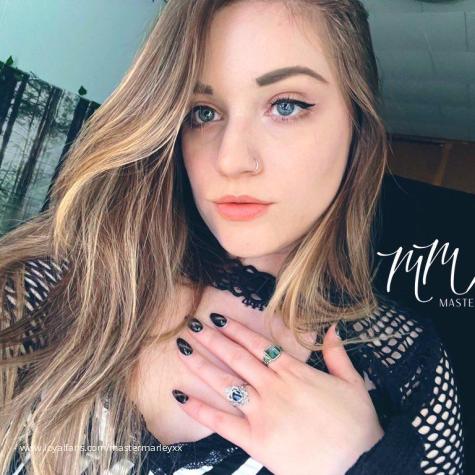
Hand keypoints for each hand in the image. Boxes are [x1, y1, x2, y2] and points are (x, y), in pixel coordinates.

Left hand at [172, 312, 383, 474]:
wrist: (358, 466)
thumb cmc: (356, 427)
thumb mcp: (353, 383)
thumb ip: (337, 353)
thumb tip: (332, 328)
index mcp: (294, 373)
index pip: (259, 345)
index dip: (236, 330)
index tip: (219, 319)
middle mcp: (273, 388)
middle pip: (237, 358)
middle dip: (213, 340)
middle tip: (194, 325)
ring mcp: (261, 413)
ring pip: (225, 383)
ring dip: (202, 365)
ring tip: (183, 349)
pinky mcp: (255, 440)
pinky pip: (220, 422)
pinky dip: (199, 409)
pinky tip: (180, 396)